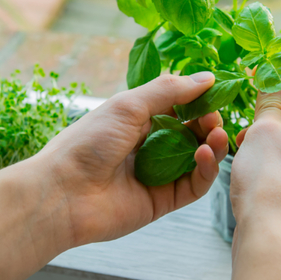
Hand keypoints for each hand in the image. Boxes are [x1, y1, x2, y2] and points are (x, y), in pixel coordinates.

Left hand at [32, 73, 228, 246]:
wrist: (62, 193)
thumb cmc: (86, 143)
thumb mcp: (127, 105)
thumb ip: (168, 90)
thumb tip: (206, 78)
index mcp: (136, 121)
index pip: (177, 108)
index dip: (198, 101)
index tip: (216, 93)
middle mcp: (148, 147)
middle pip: (191, 134)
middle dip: (208, 123)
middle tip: (215, 117)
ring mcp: (157, 175)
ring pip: (197, 160)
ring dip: (213, 145)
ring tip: (217, 134)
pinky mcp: (162, 202)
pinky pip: (194, 186)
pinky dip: (206, 170)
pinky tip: (205, 154)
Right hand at [230, 83, 280, 248]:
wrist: (272, 239)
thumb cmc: (271, 180)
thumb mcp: (264, 130)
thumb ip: (270, 100)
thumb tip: (272, 79)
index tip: (259, 75)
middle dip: (275, 108)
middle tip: (249, 108)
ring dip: (268, 133)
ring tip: (243, 139)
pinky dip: (271, 155)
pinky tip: (249, 161)